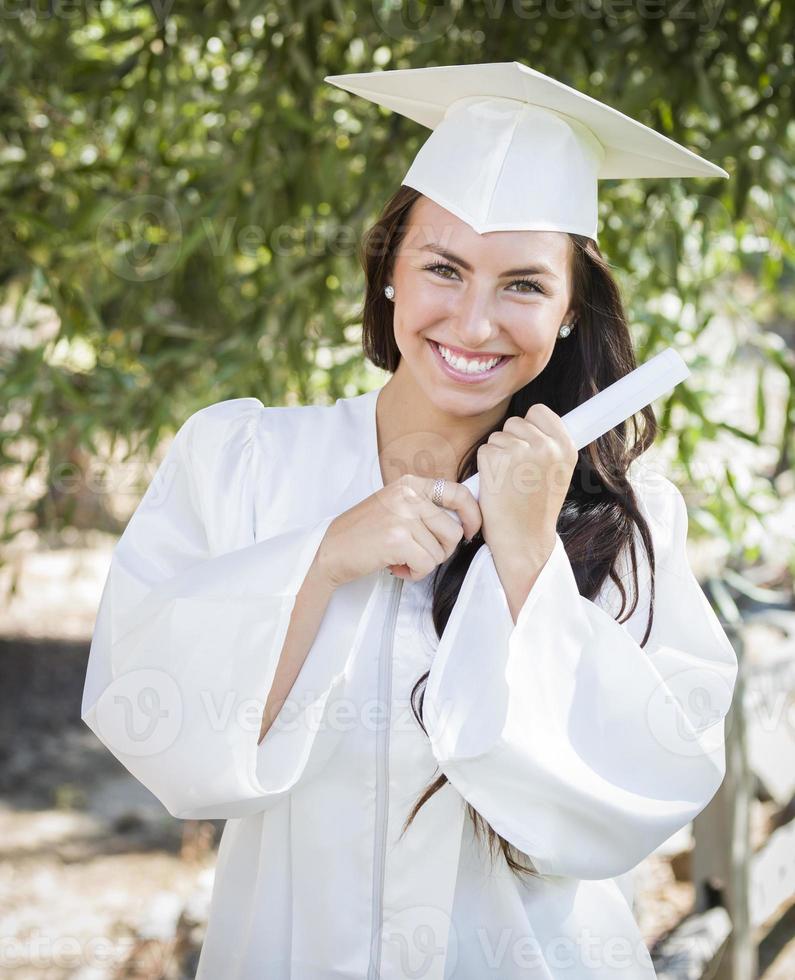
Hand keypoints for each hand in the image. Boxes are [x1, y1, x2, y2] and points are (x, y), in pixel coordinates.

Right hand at [315, 475, 481, 586]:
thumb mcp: (396, 505)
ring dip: (424, 563)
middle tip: (417, 553)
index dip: (473, 515)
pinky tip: (396, 567)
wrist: (330, 550)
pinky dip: (415, 574)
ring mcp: (403, 515)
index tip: (470, 531)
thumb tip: (465, 521)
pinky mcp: (398, 539)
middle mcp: (409, 494)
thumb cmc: (364, 532)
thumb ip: (425, 507)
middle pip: (453, 530)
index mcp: (410, 483)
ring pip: (441, 552)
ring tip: (401, 558)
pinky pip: (427, 565)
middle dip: (441, 550)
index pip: (459, 493)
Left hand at [476, 404, 577, 557]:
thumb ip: (549, 446)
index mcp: (565, 447)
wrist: (524, 539)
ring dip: (497, 455)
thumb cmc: (536, 508)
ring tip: (508, 481)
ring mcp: (521, 451)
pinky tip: (497, 485)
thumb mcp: (557, 473)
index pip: (539, 411)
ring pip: (498, 436)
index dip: (528, 425)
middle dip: (511, 442)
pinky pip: (485, 450)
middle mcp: (546, 446)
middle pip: (515, 422)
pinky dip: (485, 466)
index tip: (527, 443)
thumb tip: (534, 420)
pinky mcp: (497, 459)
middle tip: (516, 472)